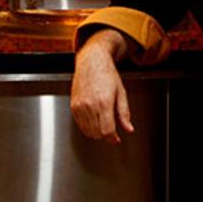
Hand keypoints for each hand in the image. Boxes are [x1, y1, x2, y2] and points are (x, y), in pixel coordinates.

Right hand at [70, 29, 134, 144]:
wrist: (92, 61)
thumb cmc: (107, 74)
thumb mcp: (121, 93)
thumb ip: (124, 113)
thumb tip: (128, 129)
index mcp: (104, 102)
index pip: (107, 131)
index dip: (112, 139)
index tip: (116, 139)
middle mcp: (90, 105)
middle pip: (97, 133)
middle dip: (106, 136)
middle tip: (111, 132)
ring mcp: (80, 106)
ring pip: (88, 131)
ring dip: (96, 133)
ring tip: (103, 126)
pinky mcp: (73, 106)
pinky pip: (80, 124)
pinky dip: (87, 127)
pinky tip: (94, 121)